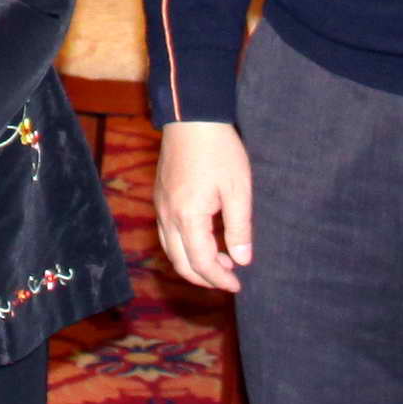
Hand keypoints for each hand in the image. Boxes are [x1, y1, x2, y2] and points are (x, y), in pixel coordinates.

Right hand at [157, 121, 254, 293]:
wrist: (191, 117)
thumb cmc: (219, 151)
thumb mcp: (238, 190)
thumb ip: (239, 228)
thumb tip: (242, 259)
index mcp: (188, 216)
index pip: (201, 262)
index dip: (219, 279)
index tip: (237, 285)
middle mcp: (168, 216)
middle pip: (181, 262)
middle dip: (204, 278)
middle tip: (228, 280)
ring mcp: (160, 206)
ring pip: (170, 250)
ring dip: (193, 263)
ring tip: (220, 262)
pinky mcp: (160, 197)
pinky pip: (167, 234)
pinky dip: (183, 247)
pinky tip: (203, 239)